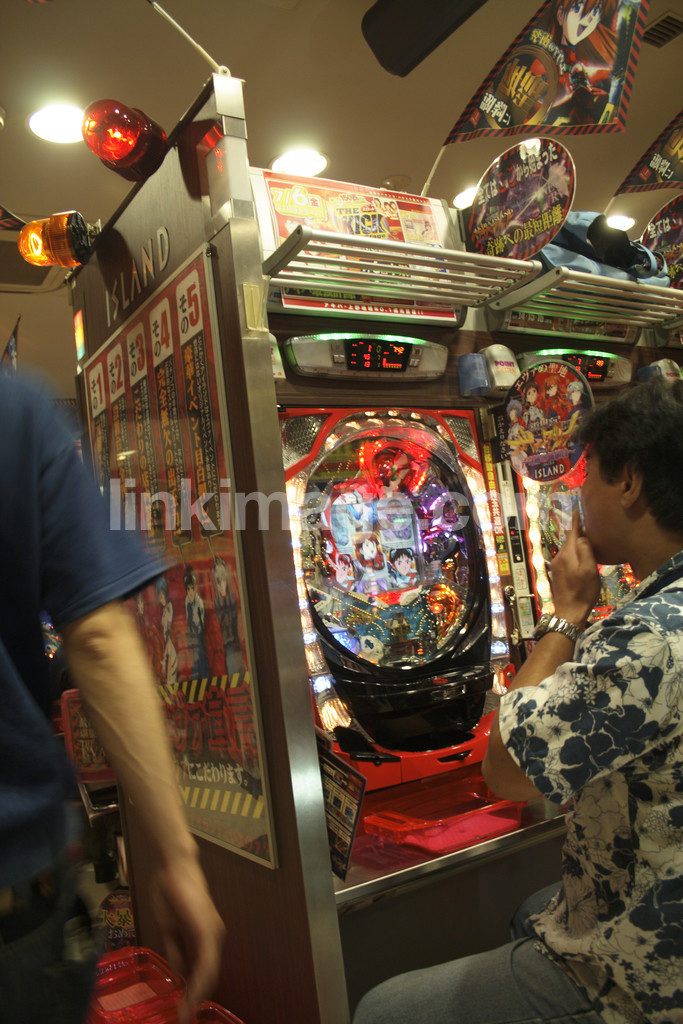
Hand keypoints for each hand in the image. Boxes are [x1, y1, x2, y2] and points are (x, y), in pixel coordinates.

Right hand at [151, 851, 225, 1022]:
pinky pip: (207, 963)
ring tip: (184, 1013)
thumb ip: (175, 951)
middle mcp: (213, 937)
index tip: (182, 1010)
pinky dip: (200, 982)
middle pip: (208, 976)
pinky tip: (191, 997)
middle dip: (195, 999)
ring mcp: (213, 933)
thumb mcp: (169, 929)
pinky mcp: (208, 930)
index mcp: (204, 937)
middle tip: (183, 1017)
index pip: (202, 971)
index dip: (193, 992)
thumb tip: (178, 974)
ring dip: (197, 996)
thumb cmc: (170, 892)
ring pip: (209, 973)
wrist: (173, 867)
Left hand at [548, 510, 600, 626]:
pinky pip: (566, 556)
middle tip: (585, 521)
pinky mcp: (558, 573)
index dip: (576, 521)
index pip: (572, 532)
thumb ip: (585, 551)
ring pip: (567, 548)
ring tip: (585, 536)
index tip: (578, 510)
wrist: (569, 613)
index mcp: (567, 554)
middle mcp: (559, 557)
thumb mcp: (589, 571)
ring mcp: (557, 566)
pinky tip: (579, 554)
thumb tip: (582, 536)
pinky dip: (573, 551)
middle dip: (576, 530)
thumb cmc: (583, 592)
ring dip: (574, 542)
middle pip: (569, 539)